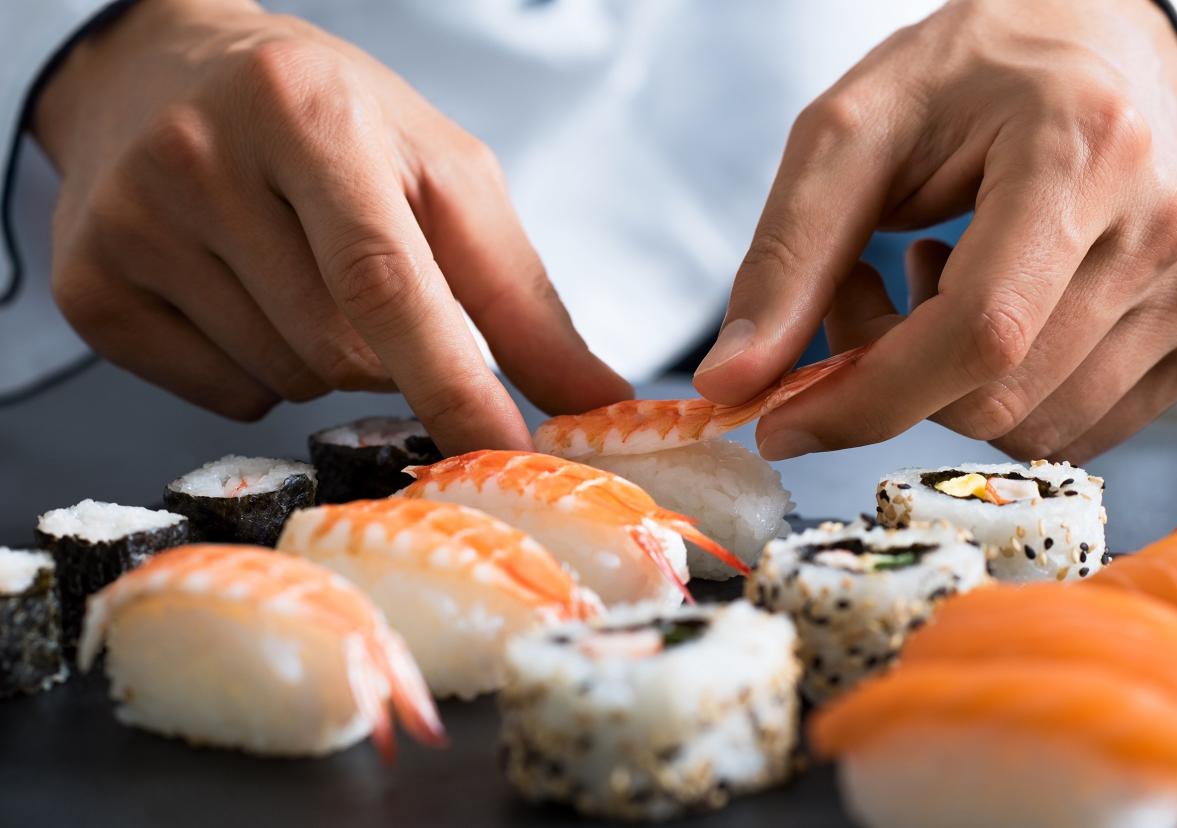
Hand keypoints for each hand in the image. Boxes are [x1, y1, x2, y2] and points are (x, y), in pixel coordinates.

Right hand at [33, 0, 629, 453]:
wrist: (165, 71)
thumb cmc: (325, 118)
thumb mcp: (439, 172)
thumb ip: (520, 295)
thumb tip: (597, 404)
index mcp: (310, 116)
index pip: (387, 280)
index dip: (454, 384)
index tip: (509, 459)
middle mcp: (204, 161)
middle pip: (342, 352)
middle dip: (390, 354)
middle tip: (368, 278)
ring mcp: (134, 226)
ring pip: (287, 381)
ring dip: (326, 359)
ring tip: (296, 268)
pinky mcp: (93, 287)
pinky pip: (225, 397)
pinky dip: (261, 374)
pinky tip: (242, 294)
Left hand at [694, 0, 1176, 462]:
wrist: (1088, 50)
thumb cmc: (965, 80)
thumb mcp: (849, 135)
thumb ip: (785, 258)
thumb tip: (729, 386)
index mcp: (1082, 151)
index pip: (976, 334)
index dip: (863, 399)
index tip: (779, 421)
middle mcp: (1164, 229)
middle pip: (991, 397)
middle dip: (888, 376)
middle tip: (859, 287)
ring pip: (1024, 427)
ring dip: (939, 386)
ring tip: (930, 279)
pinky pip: (1068, 430)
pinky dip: (998, 394)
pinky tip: (991, 305)